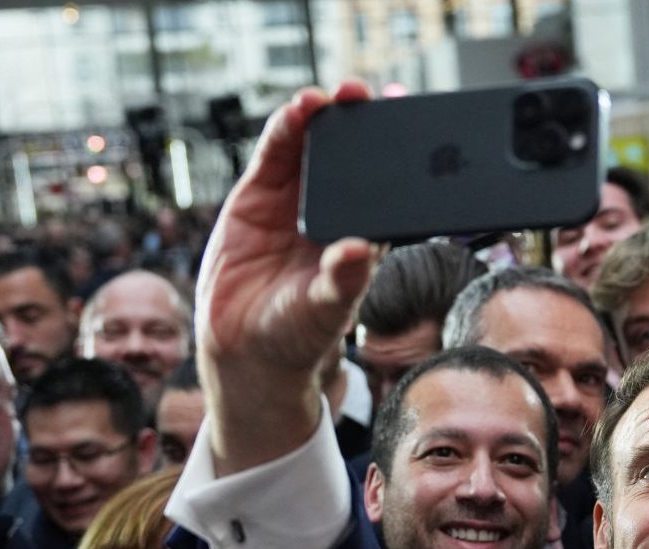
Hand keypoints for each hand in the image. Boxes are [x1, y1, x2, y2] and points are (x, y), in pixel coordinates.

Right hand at [195, 83, 378, 474]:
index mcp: (363, 234)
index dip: (394, 153)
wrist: (245, 352)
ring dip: (320, 118)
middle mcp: (333, 212)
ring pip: (313, 147)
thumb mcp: (324, 310)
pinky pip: (275, 155)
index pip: (385, 185)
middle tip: (366, 96)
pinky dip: (284, 131)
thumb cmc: (298, 337)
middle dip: (357, 122)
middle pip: (350, 155)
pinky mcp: (259, 197)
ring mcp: (295, 201)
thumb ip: (341, 280)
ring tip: (328, 97)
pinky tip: (297, 110)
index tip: (404, 126)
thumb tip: (361, 251)